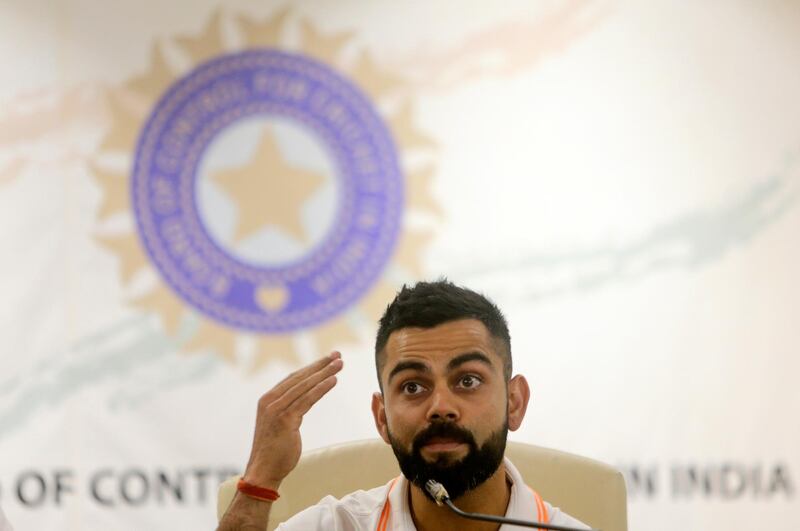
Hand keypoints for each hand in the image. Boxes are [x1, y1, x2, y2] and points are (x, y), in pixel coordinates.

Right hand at [243, 351, 342, 487]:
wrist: (263, 471)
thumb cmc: (274, 450)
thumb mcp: (280, 424)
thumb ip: (288, 409)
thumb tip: (301, 402)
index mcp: (267, 399)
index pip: (293, 378)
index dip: (311, 367)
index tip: (328, 359)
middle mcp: (270, 401)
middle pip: (300, 377)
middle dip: (320, 365)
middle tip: (338, 355)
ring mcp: (276, 409)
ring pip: (305, 386)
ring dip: (324, 373)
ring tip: (340, 364)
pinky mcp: (285, 419)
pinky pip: (307, 399)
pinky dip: (321, 388)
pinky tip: (333, 381)